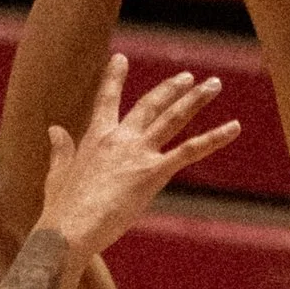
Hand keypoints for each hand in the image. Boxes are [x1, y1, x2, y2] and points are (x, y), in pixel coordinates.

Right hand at [37, 53, 239, 262]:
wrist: (68, 230)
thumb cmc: (61, 211)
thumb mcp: (58, 175)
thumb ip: (61, 150)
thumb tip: (55, 129)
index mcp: (96, 138)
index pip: (107, 100)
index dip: (114, 78)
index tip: (120, 58)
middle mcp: (120, 138)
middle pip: (150, 104)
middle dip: (171, 88)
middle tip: (187, 76)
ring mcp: (138, 153)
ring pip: (173, 118)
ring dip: (196, 99)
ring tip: (214, 84)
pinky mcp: (153, 173)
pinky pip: (189, 150)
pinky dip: (213, 138)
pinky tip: (234, 127)